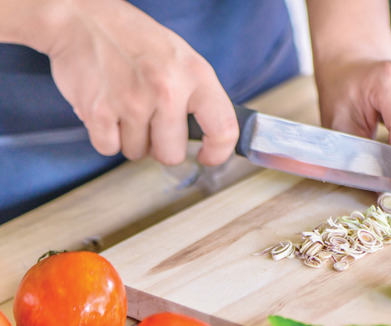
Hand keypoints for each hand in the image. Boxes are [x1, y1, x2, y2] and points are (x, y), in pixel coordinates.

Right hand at [44, 0, 236, 165]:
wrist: (81, 18)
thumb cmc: (133, 39)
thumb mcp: (181, 58)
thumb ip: (197, 95)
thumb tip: (210, 134)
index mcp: (196, 75)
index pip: (223, 129)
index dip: (217, 152)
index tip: (207, 157)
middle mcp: (168, 90)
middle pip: (171, 154)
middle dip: (160, 146)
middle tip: (150, 123)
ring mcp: (133, 102)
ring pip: (137, 153)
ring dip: (130, 138)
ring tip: (125, 106)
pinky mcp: (99, 112)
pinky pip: (108, 148)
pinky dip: (105, 136)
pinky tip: (107, 110)